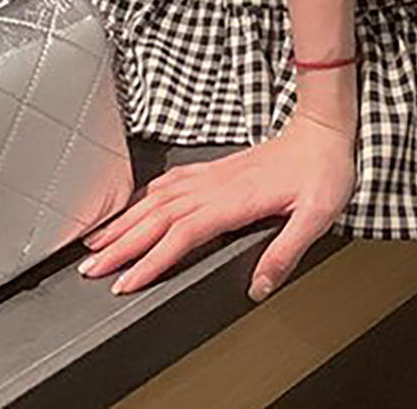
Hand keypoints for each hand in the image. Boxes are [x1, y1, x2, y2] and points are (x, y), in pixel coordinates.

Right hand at [77, 111, 357, 300]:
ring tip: (98, 242)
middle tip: (92, 268)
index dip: (151, 259)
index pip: (182, 233)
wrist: (324, 129)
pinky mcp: (218, 168)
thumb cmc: (323, 169)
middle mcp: (218, 185)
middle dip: (121, 243)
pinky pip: (173, 181)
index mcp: (236, 199)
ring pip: (159, 199)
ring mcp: (215, 174)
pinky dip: (147, 196)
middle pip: (158, 216)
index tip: (125, 281)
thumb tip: (258, 287)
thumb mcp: (316, 215)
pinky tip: (138, 205)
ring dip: (126, 221)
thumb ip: (285, 251)